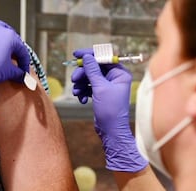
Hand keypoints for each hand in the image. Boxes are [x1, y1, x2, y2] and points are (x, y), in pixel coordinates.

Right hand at [71, 48, 147, 172]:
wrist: (111, 131)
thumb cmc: (111, 109)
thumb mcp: (100, 87)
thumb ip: (92, 70)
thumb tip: (87, 57)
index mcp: (120, 73)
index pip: (104, 57)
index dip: (90, 55)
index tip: (77, 54)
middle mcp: (115, 78)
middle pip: (95, 67)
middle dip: (83, 73)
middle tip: (74, 79)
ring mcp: (108, 86)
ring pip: (90, 77)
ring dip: (81, 83)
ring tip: (76, 92)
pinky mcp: (101, 94)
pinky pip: (89, 87)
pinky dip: (83, 91)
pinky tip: (81, 99)